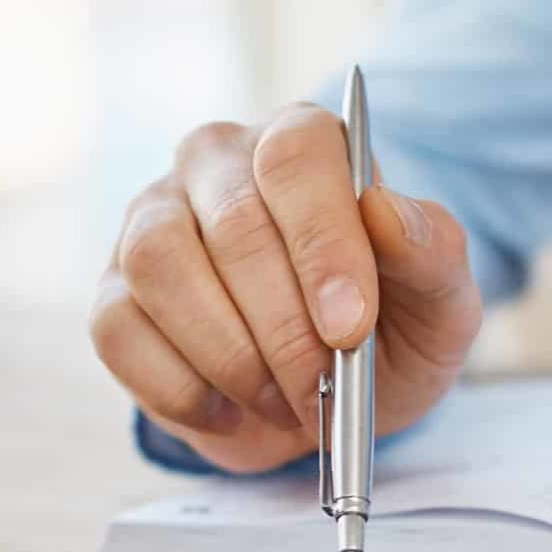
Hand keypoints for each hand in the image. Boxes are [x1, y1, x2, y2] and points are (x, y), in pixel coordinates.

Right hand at [90, 105, 482, 472]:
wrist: (325, 397)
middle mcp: (215, 164)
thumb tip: (385, 212)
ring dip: (226, 353)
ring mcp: (151, 223)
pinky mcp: (113, 292)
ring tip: (278, 401)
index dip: (321, 242)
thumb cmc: (385, 333)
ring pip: (158, 264)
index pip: (295, 157)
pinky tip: (226, 409)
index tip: (349, 327)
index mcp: (300, 141)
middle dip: (283, 325)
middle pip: (231, 223)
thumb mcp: (439, 305)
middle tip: (320, 389)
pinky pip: (117, 329)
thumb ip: (432, 253)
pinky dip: (178, 387)